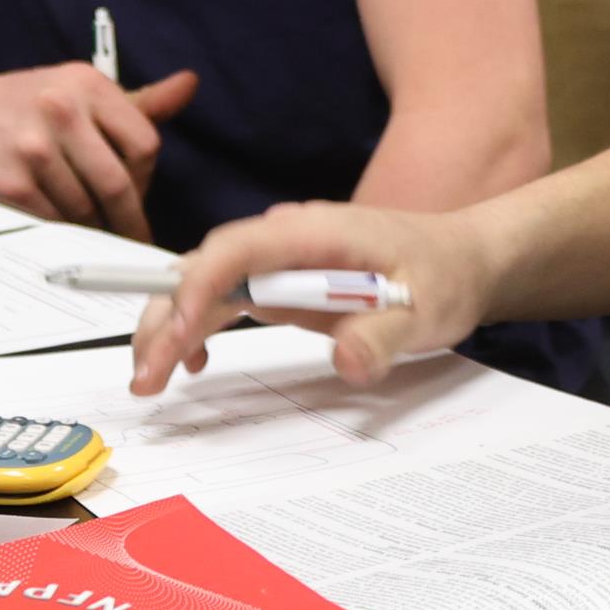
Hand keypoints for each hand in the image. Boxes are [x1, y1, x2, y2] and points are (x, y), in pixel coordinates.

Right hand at [0, 65, 196, 242]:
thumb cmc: (21, 103)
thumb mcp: (78, 89)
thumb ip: (137, 100)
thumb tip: (188, 85)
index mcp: (87, 83)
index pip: (145, 144)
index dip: (146, 178)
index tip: (139, 194)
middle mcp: (60, 109)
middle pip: (118, 182)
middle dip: (128, 218)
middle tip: (132, 235)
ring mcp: (32, 147)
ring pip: (86, 208)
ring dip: (93, 227)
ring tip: (90, 227)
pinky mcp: (9, 181)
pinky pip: (53, 221)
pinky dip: (62, 230)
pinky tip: (60, 224)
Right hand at [128, 199, 495, 394]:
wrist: (463, 260)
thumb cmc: (444, 276)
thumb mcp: (427, 311)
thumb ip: (383, 335)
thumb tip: (345, 359)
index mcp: (314, 232)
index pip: (237, 250)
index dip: (200, 288)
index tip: (180, 336)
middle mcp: (286, 237)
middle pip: (206, 266)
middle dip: (167, 315)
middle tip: (146, 376)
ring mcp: (281, 259)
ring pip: (206, 282)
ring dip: (171, 325)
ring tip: (149, 378)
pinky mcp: (282, 281)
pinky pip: (226, 297)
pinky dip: (199, 325)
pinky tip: (193, 359)